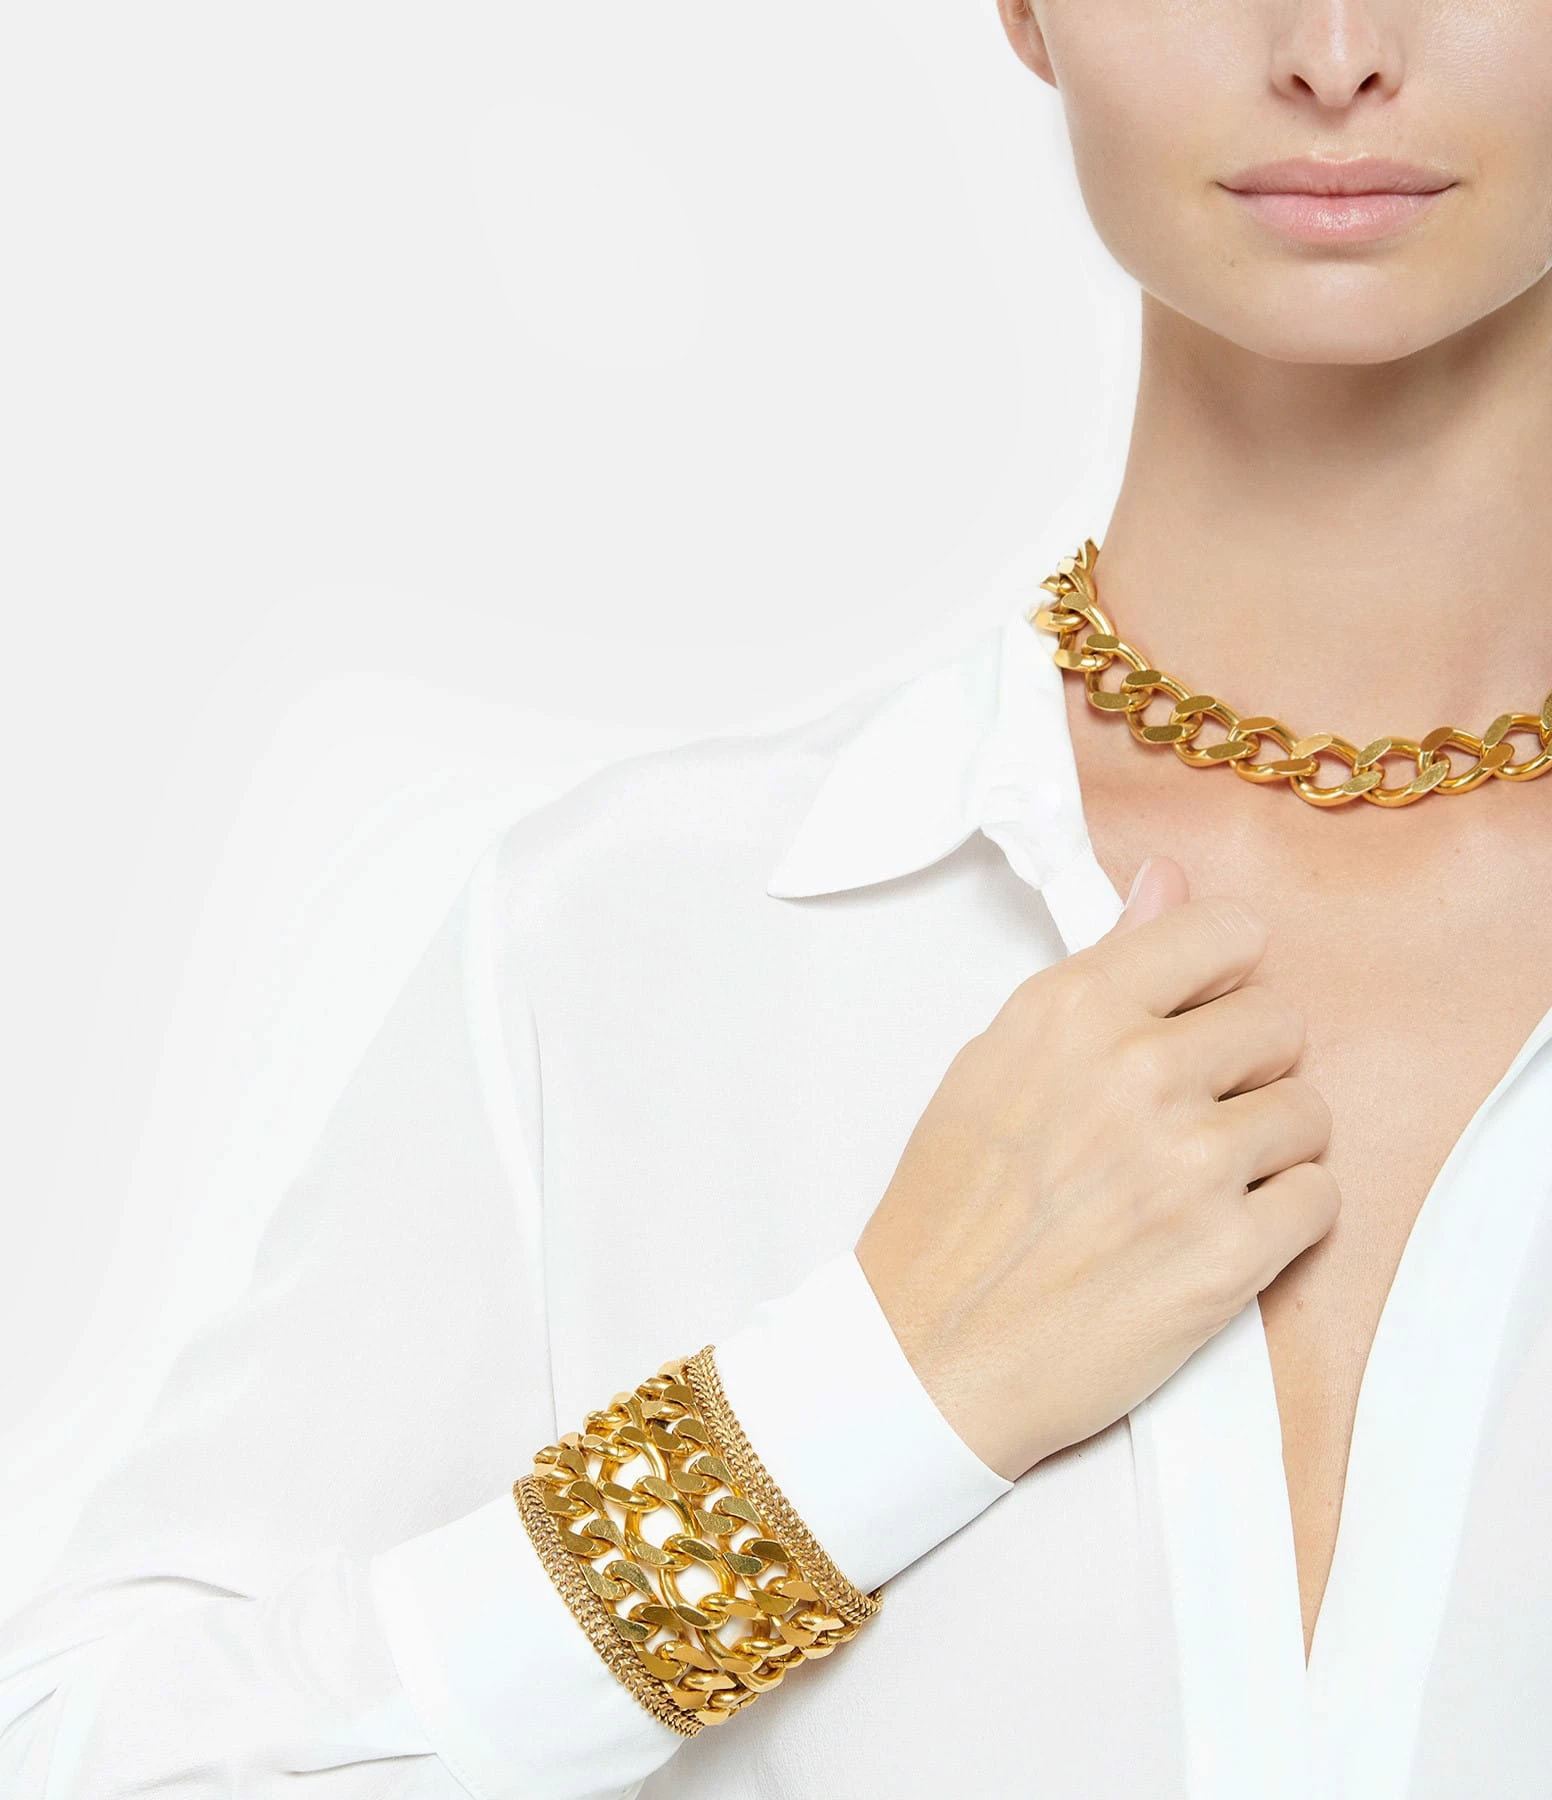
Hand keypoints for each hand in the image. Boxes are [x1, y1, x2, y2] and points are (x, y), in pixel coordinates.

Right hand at [854, 854, 1337, 1482]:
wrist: (929, 1353)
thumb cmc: (949, 1211)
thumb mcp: (996, 1063)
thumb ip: (1096, 972)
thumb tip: (1165, 887)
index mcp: (1074, 1011)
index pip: (1222, 933)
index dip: (1221, 975)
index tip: (1206, 1007)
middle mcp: (1139, 1072)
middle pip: (1278, 1021)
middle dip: (1246, 1065)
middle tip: (1191, 1114)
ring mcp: (1190, 1164)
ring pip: (1307, 1111)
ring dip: (1268, 1146)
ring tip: (1198, 1182)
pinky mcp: (1229, 1254)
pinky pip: (1318, 1198)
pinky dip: (1282, 1218)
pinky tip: (1219, 1232)